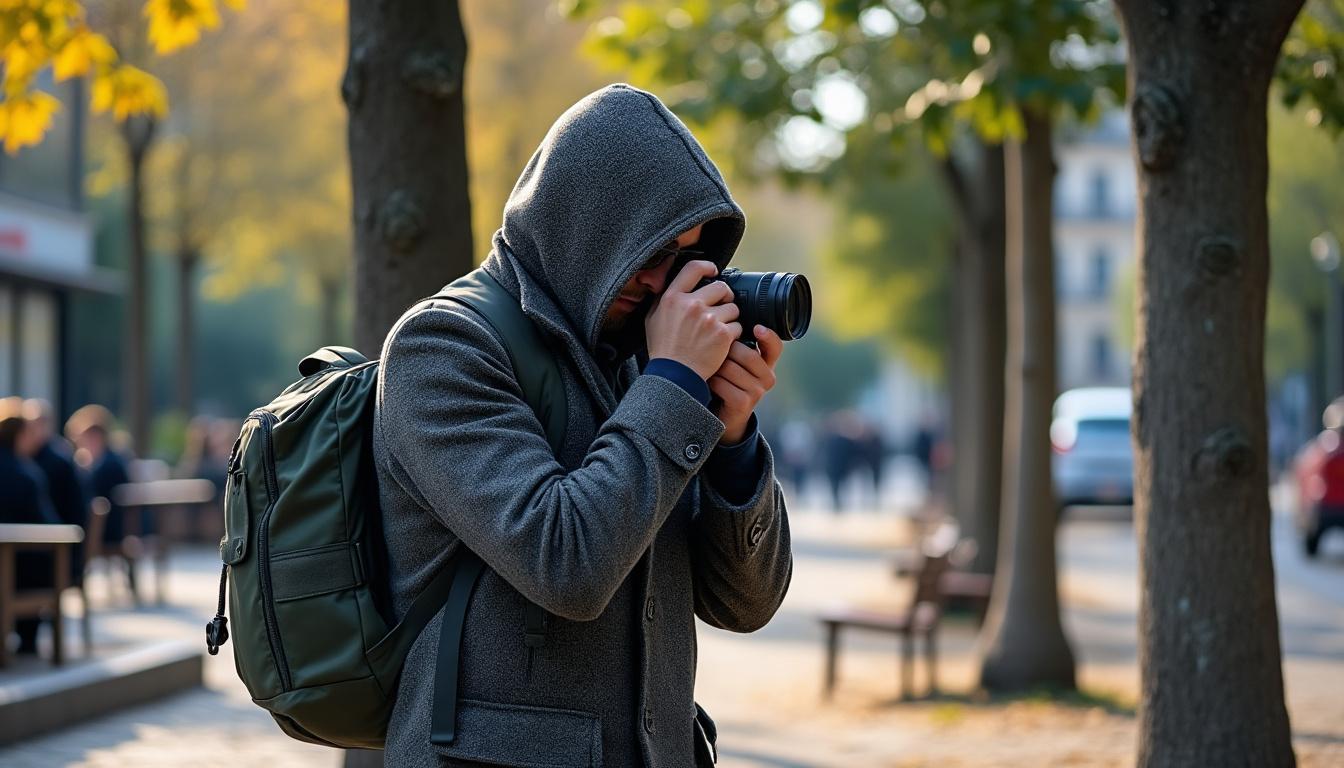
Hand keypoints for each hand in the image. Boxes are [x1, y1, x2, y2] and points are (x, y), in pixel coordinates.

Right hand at [645, 260, 741, 379]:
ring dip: (729, 317)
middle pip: (721, 287)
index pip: (694, 268)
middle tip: (721, 308)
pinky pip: (738, 326)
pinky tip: (722, 343)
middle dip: (724, 297)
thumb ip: (663, 299)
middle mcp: (691, 305)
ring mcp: (709, 319)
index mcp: (673, 298)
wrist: (674, 376)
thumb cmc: (663, 349)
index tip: (713, 271)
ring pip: (732, 307)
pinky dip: (733, 335)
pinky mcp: (722, 334)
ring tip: (718, 330)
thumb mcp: (652, 319)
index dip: (707, 267)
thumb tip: (672, 284)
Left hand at [710, 325, 783, 443]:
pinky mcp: (743, 404)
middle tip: (712, 352)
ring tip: (708, 367)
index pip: (775, 347)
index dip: (768, 336)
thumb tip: (728, 321)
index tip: (757, 328)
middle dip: (727, 350)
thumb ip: (739, 346)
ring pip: (731, 368)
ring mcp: (757, 392)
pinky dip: (712, 381)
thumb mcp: (736, 363)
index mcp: (767, 364)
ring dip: (715, 366)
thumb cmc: (727, 382)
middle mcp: (767, 378)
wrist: (724, 416)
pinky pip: (723, 384)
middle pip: (748, 355)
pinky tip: (708, 382)